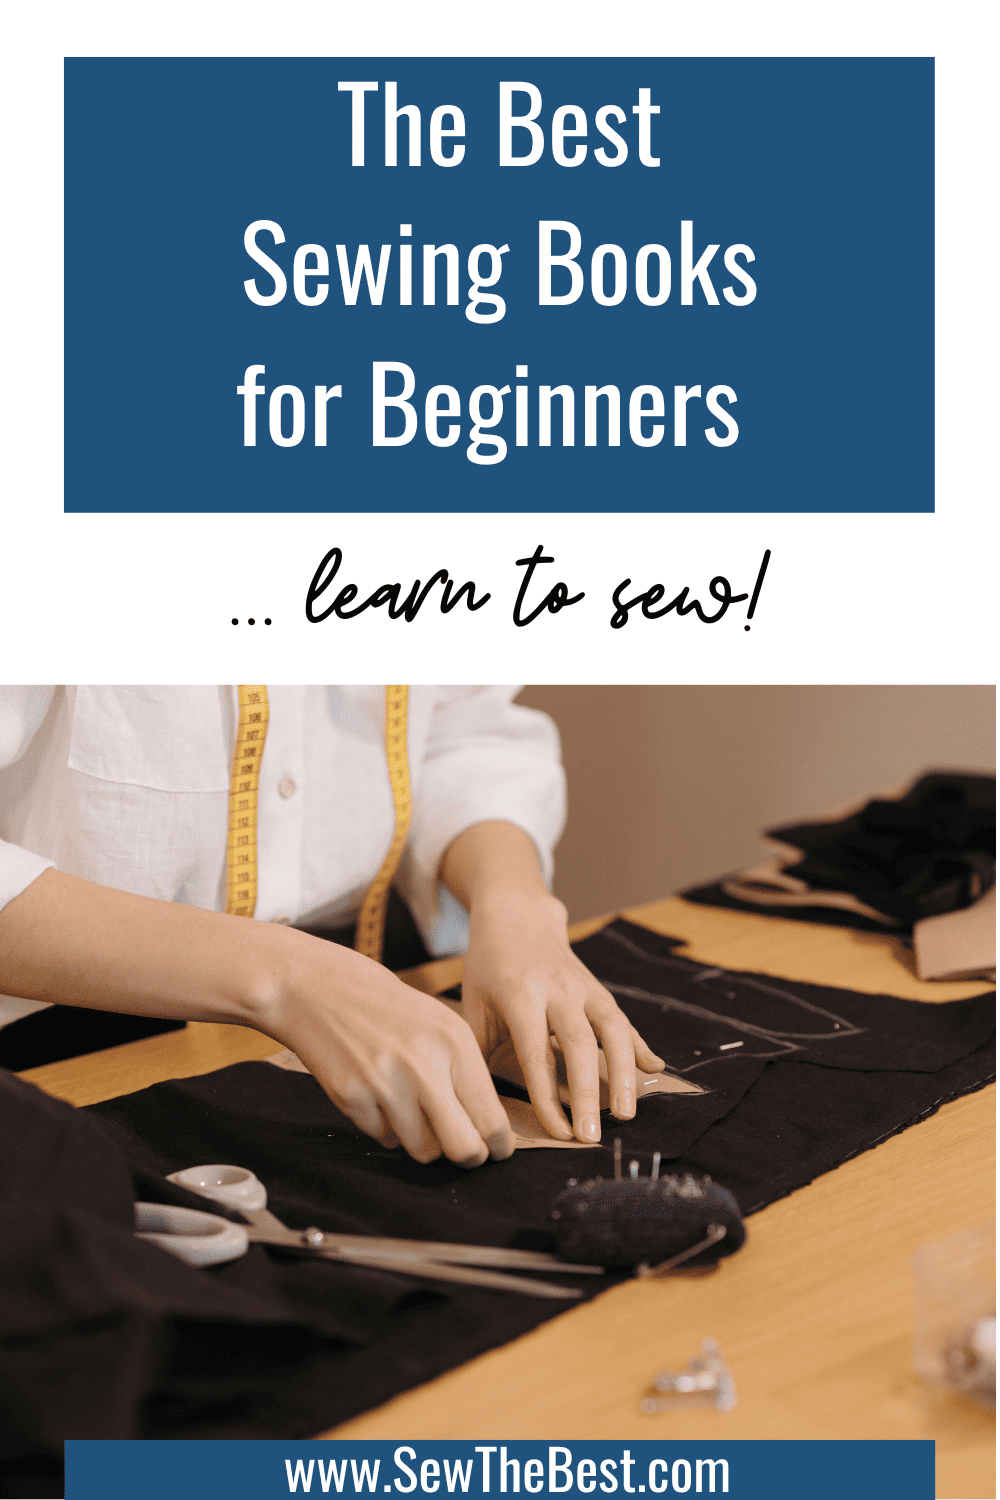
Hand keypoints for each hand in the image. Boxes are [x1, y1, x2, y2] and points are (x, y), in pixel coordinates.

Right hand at [263, 938, 516, 1166]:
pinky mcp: (352, 1098)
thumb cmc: (388, 1009)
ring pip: (423, 1151)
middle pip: (463, 1149)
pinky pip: (385, 1139)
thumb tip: (489, 1129)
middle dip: (468, 1157)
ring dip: (422, 1140)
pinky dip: (386, 1127)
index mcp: (455, 1042)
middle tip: (466, 1152)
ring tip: (411, 1106)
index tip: (496, 1150)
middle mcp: (425, 1065)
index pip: (491, 1117)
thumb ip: (465, 1073)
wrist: (319, 989)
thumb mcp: (440, 1025)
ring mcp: (386, 1084)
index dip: (498, 1145)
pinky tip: (377, 1094)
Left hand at [459, 888, 664, 1143]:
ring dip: (623, 1074)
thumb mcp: (474, 1004)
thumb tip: (485, 1101)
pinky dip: (640, 1045)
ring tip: (626, 1113)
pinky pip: (623, 1020)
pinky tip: (655, 1069)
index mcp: (521, 995)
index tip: (558, 1132)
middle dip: (587, 1094)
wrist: (517, 916)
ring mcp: (584, 987)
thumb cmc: (489, 967)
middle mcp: (558, 989)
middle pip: (580, 1045)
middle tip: (593, 1136)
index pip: (536, 1054)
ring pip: (613, 1030)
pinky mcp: (599, 989)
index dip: (548, 1097)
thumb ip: (482, 1049)